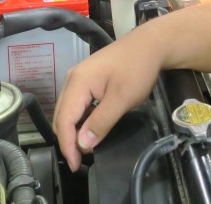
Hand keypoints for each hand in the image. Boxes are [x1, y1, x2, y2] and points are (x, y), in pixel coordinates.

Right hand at [53, 33, 162, 171]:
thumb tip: (83, 144)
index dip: (68, 145)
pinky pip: (77, 104)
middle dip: (68, 140)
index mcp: (78, 83)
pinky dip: (80, 120)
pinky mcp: (87, 80)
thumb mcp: (122, 99)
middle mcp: (72, 80)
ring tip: (86, 148)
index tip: (76, 165)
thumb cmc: (137, 69)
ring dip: (73, 131)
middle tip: (81, 160)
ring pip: (68, 111)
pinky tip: (90, 129)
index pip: (64, 120)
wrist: (149, 44)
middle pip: (61, 116)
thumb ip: (101, 122)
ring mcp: (78, 78)